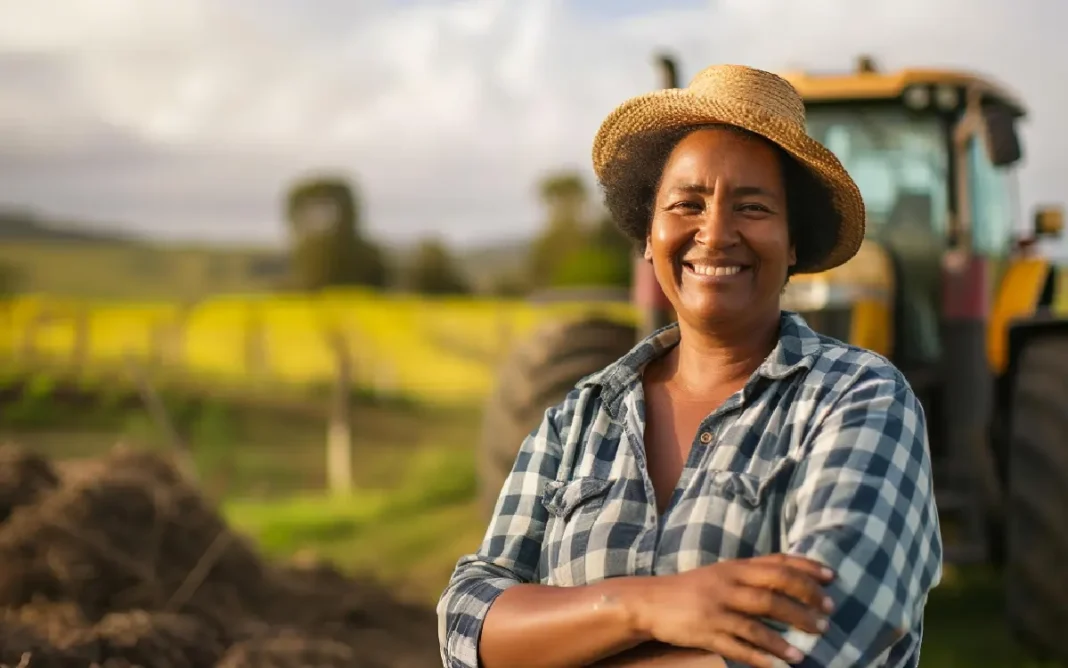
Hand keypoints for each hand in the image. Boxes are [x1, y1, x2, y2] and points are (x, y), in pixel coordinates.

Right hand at [632, 554, 834, 667]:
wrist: (650, 601)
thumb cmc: (692, 588)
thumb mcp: (721, 573)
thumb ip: (751, 574)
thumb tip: (792, 578)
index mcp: (734, 567)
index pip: (777, 563)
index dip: (807, 570)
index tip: (832, 579)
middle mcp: (728, 584)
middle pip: (773, 591)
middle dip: (804, 604)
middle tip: (827, 616)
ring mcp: (717, 609)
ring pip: (758, 621)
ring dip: (786, 637)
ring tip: (808, 650)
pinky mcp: (706, 632)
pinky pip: (738, 646)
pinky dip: (761, 656)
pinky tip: (779, 664)